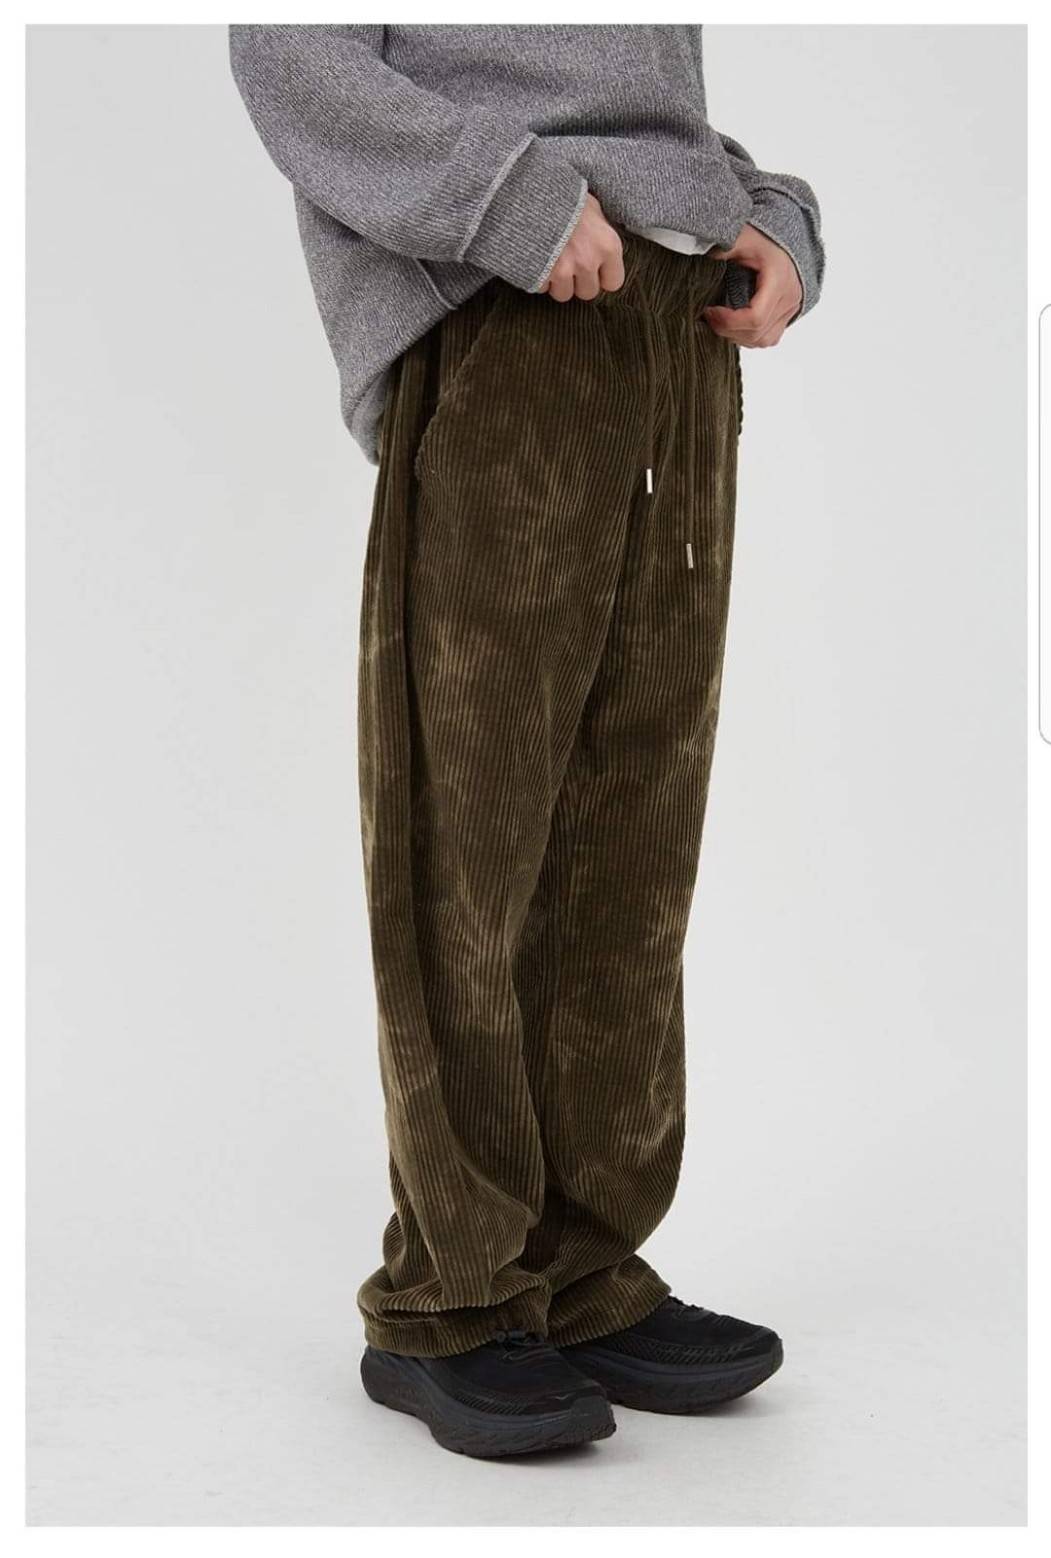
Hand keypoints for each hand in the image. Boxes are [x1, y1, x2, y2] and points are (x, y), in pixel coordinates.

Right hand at [540, 193, 623, 301]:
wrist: (530, 189)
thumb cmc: (565, 196)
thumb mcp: (591, 207)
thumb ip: (600, 231)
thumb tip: (602, 247)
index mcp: (608, 245)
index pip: (614, 282)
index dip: (602, 277)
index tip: (595, 269)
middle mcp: (588, 261)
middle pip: (588, 292)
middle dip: (578, 281)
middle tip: (569, 264)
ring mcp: (563, 270)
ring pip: (564, 294)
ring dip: (557, 283)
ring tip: (552, 261)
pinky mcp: (539, 274)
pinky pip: (541, 288)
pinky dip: (537, 277)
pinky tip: (536, 259)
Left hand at [703, 224, 801, 347]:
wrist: (781, 238)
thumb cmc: (763, 236)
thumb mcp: (740, 237)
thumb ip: (722, 251)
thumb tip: (700, 266)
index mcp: (780, 280)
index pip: (755, 318)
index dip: (728, 322)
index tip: (709, 311)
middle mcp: (790, 297)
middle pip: (757, 333)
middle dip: (728, 330)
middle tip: (709, 317)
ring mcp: (791, 308)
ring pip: (764, 340)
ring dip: (738, 337)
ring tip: (721, 322)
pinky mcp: (788, 314)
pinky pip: (770, 337)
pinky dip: (750, 336)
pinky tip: (735, 325)